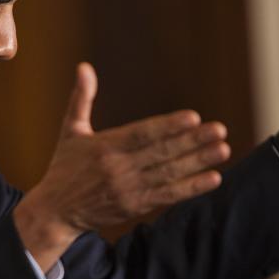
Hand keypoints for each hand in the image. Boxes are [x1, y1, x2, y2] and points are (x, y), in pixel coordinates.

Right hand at [13, 63, 230, 268]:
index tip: (193, 117)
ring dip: (198, 162)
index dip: (168, 126)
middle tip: (220, 130)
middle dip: (192, 141)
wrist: (55, 212)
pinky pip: (168, 196)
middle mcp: (117, 168)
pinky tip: (213, 178)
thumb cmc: (64, 167)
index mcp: (104, 146)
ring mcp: (128, 189)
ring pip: (169, 174)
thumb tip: (84, 66)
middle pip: (161, 153)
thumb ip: (81, 99)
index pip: (142, 134)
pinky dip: (191, 188)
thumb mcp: (70, 131)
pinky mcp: (135, 207)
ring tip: (223, 149)